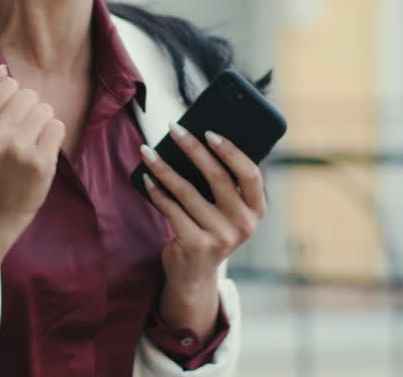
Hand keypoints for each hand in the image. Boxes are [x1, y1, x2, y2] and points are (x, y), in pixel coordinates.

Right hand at [0, 65, 65, 240]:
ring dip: (41, 124)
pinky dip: (52, 137)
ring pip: (45, 109)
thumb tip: (0, 69)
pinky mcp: (40, 162)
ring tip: (27, 144)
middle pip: (28, 95)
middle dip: (27, 111)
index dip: (9, 99)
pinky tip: (39, 152)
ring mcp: (17, 149)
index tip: (3, 120)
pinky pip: (57, 126)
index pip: (7, 83)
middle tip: (16, 135)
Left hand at [139, 123, 265, 333]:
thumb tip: (195, 141)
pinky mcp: (197, 246)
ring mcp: (222, 237)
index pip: (250, 174)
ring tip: (148, 150)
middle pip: (218, 177)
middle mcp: (244, 225)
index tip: (209, 131)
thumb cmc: (208, 228)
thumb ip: (222, 183)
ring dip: (164, 167)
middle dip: (193, 148)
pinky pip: (172, 210)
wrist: (194, 274)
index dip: (231, 151)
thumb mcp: (224, 210)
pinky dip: (156, 191)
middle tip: (174, 128)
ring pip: (188, 192)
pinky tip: (146, 177)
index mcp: (256, 210)